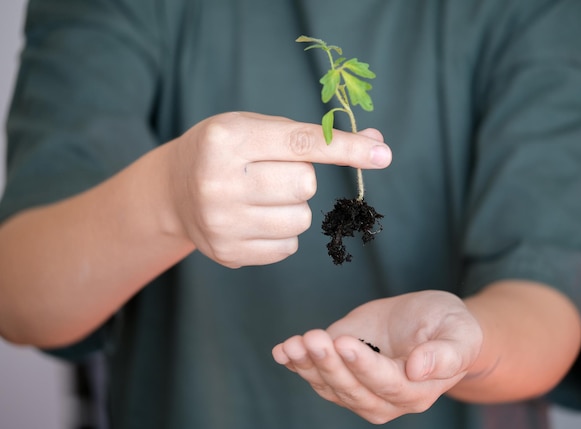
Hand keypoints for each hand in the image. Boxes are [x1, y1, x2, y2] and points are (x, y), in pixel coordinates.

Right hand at [166, 112, 390, 267]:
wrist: (173, 190)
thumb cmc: (225, 152)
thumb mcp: (258, 128)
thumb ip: (313, 135)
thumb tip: (376, 143)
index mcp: (227, 139)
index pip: (301, 143)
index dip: (346, 148)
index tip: (383, 154)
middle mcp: (219, 181)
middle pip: (305, 185)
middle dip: (302, 178)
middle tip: (273, 174)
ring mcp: (221, 222)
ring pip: (300, 220)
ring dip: (294, 208)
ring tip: (262, 198)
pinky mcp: (227, 253)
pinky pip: (287, 247)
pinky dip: (282, 232)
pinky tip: (255, 219)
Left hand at [272, 291, 482, 423]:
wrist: (430, 321)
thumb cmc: (450, 327)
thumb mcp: (460, 333)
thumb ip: (447, 354)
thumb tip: (420, 368)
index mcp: (416, 391)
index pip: (386, 384)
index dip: (364, 366)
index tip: (345, 342)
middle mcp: (384, 398)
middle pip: (352, 390)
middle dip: (329, 365)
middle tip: (314, 339)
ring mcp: (359, 387)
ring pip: (330, 386)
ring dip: (308, 366)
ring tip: (294, 344)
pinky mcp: (340, 370)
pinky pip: (316, 374)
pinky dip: (297, 363)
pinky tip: (283, 351)